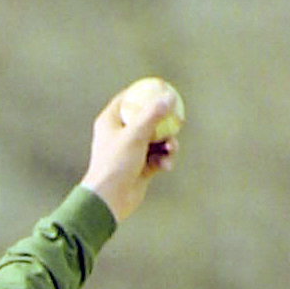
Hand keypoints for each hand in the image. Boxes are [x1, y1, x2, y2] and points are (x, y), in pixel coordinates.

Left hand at [79, 84, 181, 224]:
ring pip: (156, 140)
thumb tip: (169, 97)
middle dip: (164, 121)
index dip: (145, 92)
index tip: (162, 87)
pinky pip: (157, 158)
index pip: (127, 100)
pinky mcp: (140, 168)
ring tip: (172, 149)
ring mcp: (130, 152)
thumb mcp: (135, 135)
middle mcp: (119, 135)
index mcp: (110, 122)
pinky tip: (166, 166)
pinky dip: (164, 160)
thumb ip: (153, 115)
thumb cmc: (116, 164)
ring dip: (167, 144)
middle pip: (146, 120)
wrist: (110, 200)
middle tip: (179, 117)